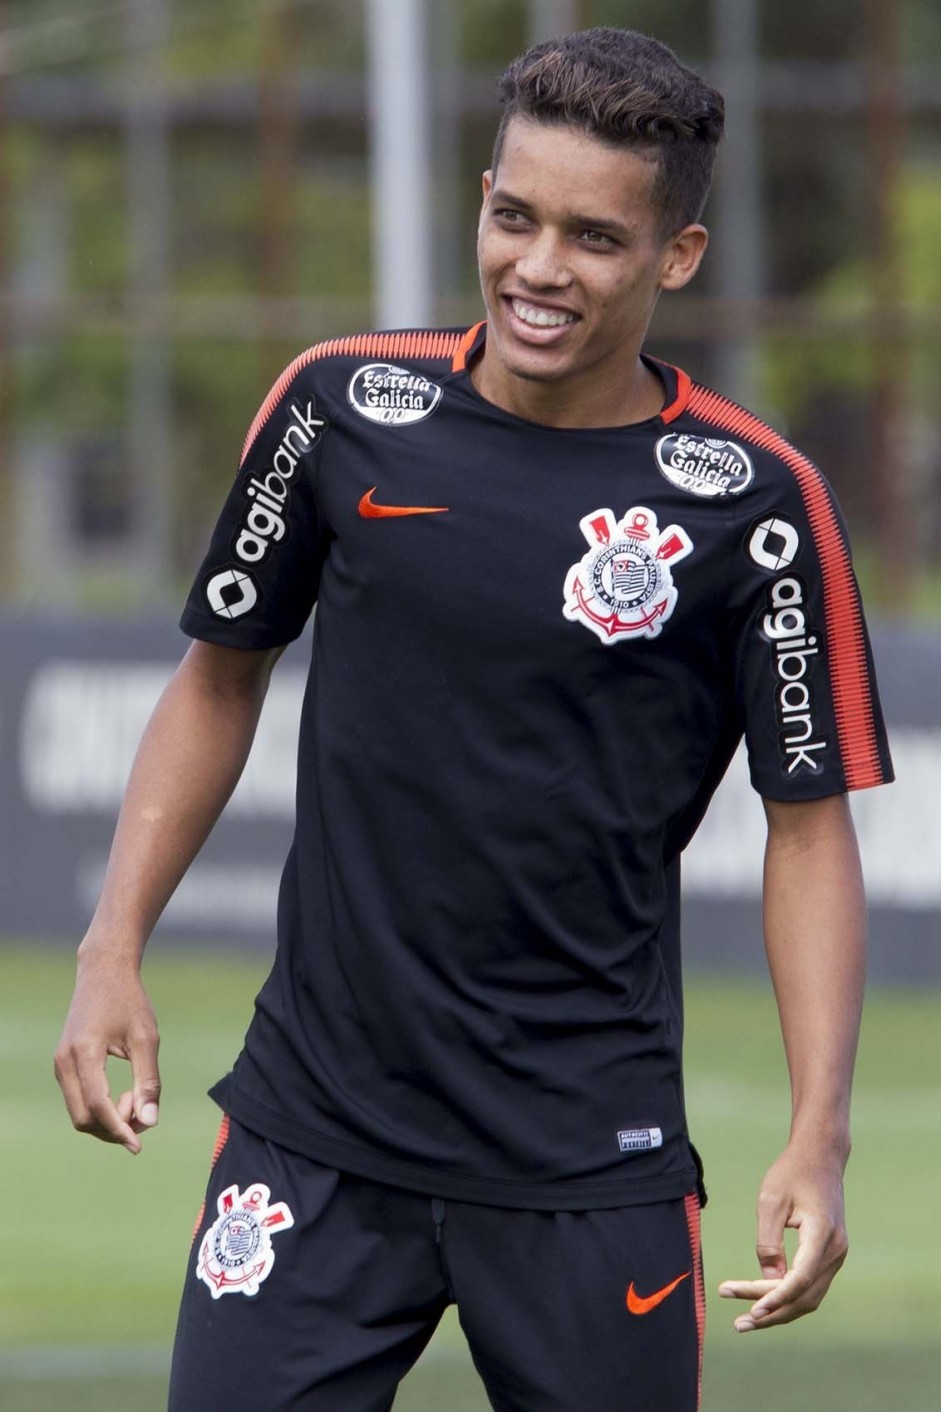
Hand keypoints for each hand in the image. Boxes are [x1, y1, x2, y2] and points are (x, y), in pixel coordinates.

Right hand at [54, 948, 161, 1154]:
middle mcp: (64, 1062)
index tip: (140, 1145)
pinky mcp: (63, 1064)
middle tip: (144, 1115)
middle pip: (83, 1118)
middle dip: (114, 1128)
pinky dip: (100, 1107)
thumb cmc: (129, 1000)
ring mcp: (60, 1064)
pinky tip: (123, 1095)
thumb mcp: (146, 1038)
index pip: (98, 1107)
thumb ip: (148, 1081)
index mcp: (84, 1054)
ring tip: (136, 1099)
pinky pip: (78, 1099)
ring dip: (107, 1119)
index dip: (119, 1130)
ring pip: (79, 1112)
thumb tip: (150, 1121)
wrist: (104, 971)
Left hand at [718, 1143, 848, 1330]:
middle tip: (738, 1324)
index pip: (801, 1279)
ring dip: (780, 1310)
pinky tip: (763, 1301)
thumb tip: (768, 1280)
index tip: (752, 1310)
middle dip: (772, 1313)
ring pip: (809, 1296)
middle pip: (805, 1296)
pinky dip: (788, 1297)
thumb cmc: (791, 1173)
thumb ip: (768, 1242)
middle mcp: (836, 1250)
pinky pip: (811, 1286)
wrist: (820, 1156)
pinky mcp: (830, 1255)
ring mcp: (837, 1255)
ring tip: (747, 1319)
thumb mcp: (770, 1201)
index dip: (776, 1298)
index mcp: (822, 1234)